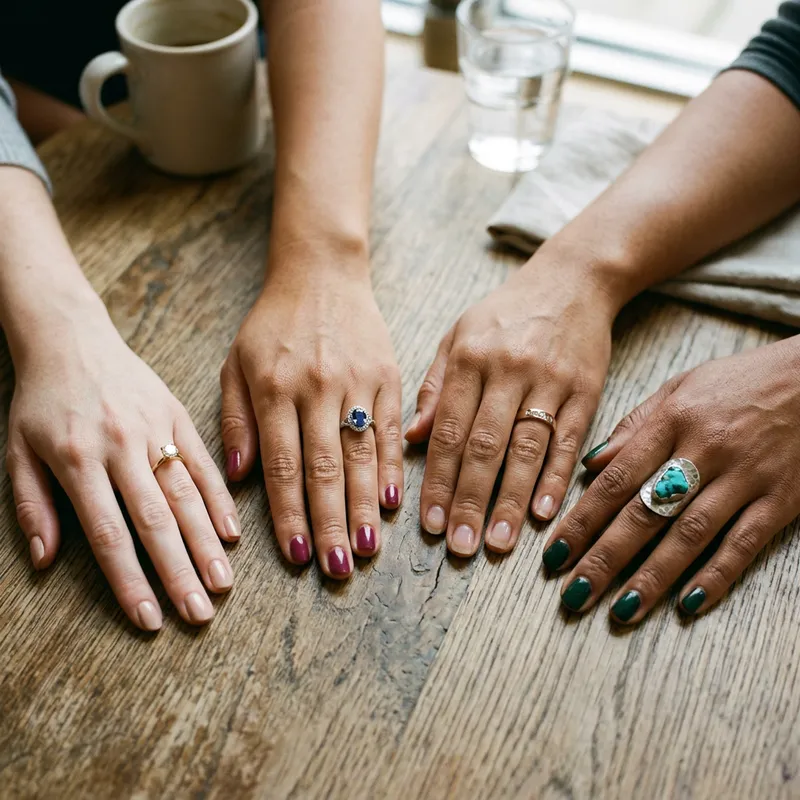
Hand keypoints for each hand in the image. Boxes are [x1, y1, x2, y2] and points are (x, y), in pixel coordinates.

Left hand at [8, 300, 239, 630]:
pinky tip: (232, 532)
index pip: (108, 534)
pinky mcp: (178, 415)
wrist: (72, 339)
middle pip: (156, 521)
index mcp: (78, 460)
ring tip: (223, 583)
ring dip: (206, 543)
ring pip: (186, 494)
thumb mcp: (18, 451)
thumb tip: (47, 561)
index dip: (130, 580)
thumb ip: (33, 506)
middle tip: (200, 614)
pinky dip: (220, 498)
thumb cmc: (42, 402)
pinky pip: (203, 461)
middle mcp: (122, 447)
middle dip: (179, 572)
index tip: (149, 620)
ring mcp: (155, 430)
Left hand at [220, 253, 402, 577]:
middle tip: (336, 568)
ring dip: (363, 507)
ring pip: (360, 455)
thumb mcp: (236, 364)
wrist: (322, 275)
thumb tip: (241, 478)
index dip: (290, 514)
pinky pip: (390, 429)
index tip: (296, 555)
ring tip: (366, 549)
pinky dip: (392, 468)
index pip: (281, 464)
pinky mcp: (388, 375)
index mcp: (274, 388)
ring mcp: (357, 382)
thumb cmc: (273, 325)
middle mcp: (317, 388)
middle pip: (324, 468)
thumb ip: (236, 419)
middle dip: (330, 523)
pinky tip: (391, 503)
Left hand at [407, 259, 614, 556]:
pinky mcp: (585, 391)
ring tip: (497, 543)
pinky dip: (555, 479)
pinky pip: (568, 441)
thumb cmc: (505, 313)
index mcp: (468, 359)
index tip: (428, 523)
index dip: (436, 480)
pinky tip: (542, 515)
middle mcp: (507, 370)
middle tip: (460, 547)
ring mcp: (549, 381)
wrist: (572, 281)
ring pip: (526, 450)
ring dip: (510, 500)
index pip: (447, 431)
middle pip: (484, 447)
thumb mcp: (457, 335)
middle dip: (469, 501)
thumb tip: (409, 440)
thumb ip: (434, 387)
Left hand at [546, 337, 799, 622]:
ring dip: (653, 576)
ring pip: (690, 535)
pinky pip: (744, 544)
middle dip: (605, 558)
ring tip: (621, 609)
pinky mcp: (782, 499)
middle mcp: (703, 451)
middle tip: (574, 595)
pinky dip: (716, 576)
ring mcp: (745, 477)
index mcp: (671, 422)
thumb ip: (633, 426)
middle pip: (645, 513)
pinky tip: (689, 605)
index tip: (553, 554)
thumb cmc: (740, 381)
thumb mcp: (680, 388)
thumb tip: (589, 463)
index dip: (582, 520)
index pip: (616, 479)